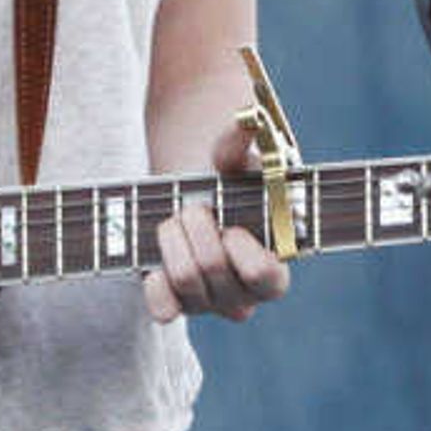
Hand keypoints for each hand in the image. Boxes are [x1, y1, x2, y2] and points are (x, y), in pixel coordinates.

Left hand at [142, 116, 289, 324]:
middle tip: (194, 205)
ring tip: (176, 218)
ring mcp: (208, 303)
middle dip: (197, 226)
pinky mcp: (175, 303)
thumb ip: (240, 141)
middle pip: (214, 270)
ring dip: (173, 239)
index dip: (246, 253)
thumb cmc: (228, 176)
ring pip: (184, 281)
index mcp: (275, 265)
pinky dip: (155, 283)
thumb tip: (247, 119)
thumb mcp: (236, 157)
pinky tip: (157, 259)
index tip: (232, 226)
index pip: (267, 280)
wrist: (194, 188)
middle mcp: (244, 294)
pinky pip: (163, 311)